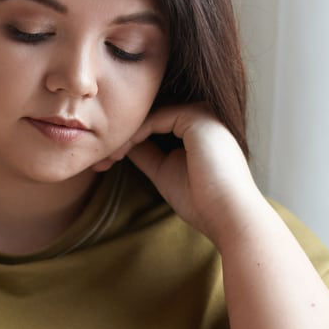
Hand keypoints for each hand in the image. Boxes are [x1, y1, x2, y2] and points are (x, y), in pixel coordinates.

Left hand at [93, 103, 263, 243]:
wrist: (229, 215)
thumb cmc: (202, 201)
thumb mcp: (165, 172)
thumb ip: (147, 154)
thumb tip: (122, 144)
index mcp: (198, 129)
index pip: (154, 126)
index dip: (127, 141)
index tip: (105, 163)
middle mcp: (202, 116)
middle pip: (151, 118)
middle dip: (122, 136)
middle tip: (100, 159)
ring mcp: (202, 114)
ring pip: (151, 116)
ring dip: (125, 135)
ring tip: (107, 158)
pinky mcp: (197, 117)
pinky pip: (156, 118)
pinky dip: (135, 134)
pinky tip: (121, 152)